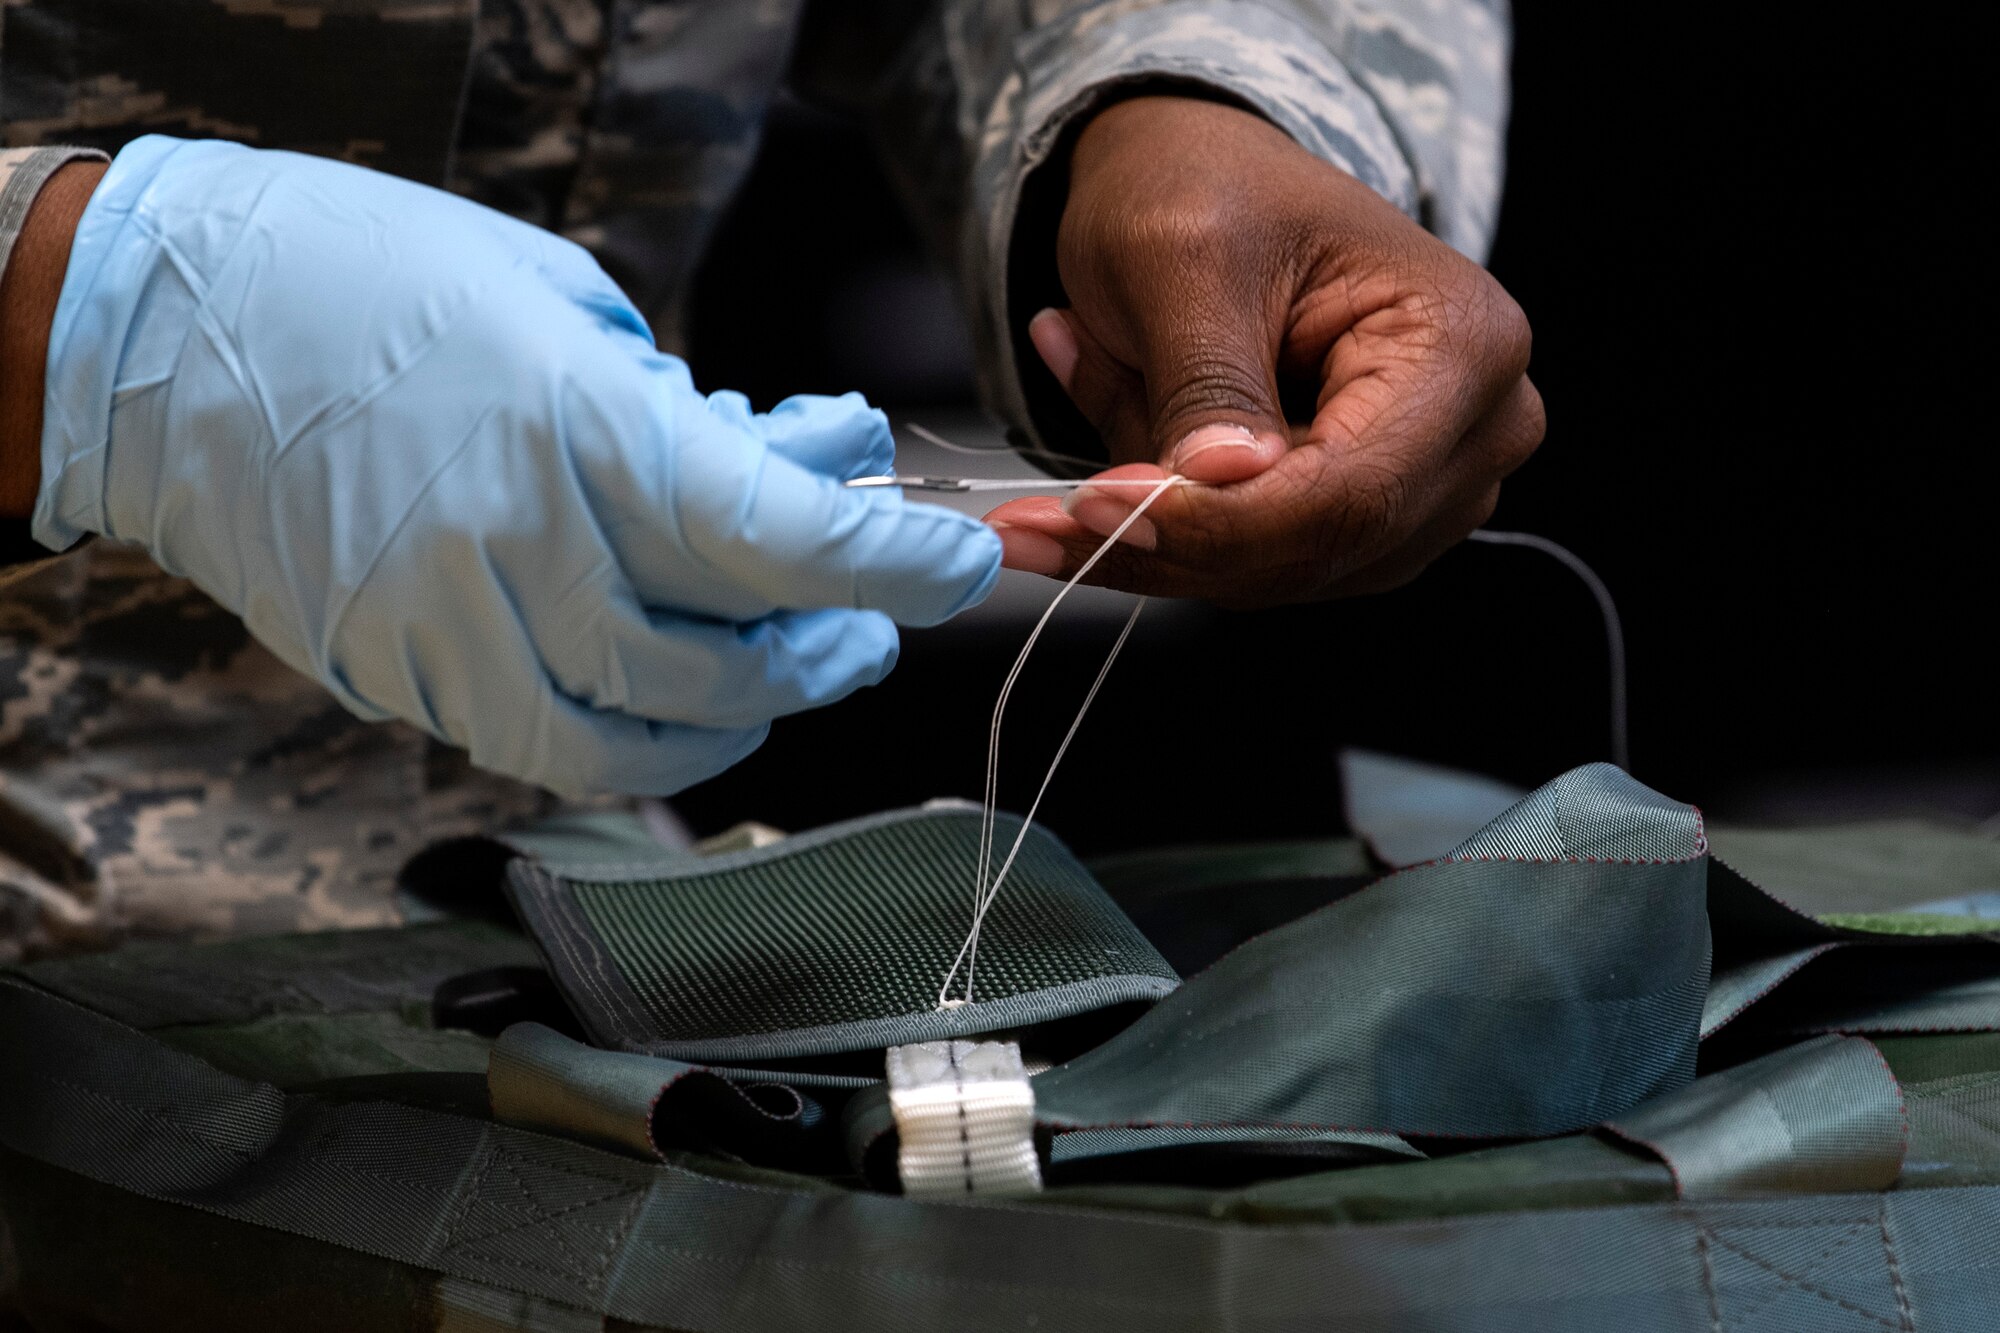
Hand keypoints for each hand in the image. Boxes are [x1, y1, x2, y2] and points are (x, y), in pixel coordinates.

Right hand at [34, 137, 998, 795]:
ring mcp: (448, 631)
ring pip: (642, 740)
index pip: (776, 537)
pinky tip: (668, 697)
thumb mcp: (561, 302)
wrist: (160, 334)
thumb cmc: (367, 278)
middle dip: (826, 650)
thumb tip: (798, 465)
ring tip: (778, 665)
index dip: (891, 566)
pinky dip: (636, 744)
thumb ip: (685, 408)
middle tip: (864, 626)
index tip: (954, 565)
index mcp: (572, 430)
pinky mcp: (397, 676)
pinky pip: (544, 752)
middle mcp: (517, 550)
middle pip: (724, 662)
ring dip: (742, 714)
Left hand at [986, 97, 1544, 604]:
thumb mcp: (1183, 261)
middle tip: (1030, 525)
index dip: (1217, 522)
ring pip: (1276, 576)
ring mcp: (1427, 488)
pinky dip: (1164, 533)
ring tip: (1071, 448)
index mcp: (1462, 346)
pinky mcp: (1363, 521)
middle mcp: (1475, 432)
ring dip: (1155, 537)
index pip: (1349, 492)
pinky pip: (1254, 568)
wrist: (1202, 182)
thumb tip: (1219, 485)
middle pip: (1317, 550)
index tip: (1091, 510)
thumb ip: (1206, 382)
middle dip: (1166, 542)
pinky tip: (1110, 462)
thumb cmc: (1205, 188)